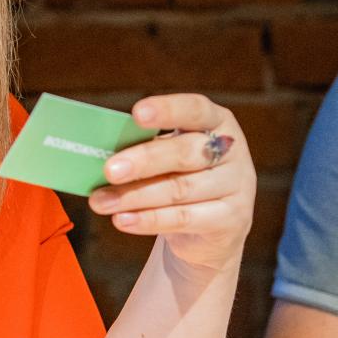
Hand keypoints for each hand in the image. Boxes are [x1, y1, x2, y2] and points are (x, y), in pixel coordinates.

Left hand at [90, 93, 255, 272]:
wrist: (211, 228)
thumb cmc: (181, 179)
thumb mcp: (168, 157)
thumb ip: (145, 148)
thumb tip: (100, 154)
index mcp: (217, 121)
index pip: (195, 109)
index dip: (168, 110)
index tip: (137, 113)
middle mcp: (232, 150)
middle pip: (186, 153)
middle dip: (143, 161)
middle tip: (109, 170)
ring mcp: (237, 186)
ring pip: (180, 189)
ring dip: (135, 196)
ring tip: (101, 202)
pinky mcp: (232, 219)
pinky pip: (184, 219)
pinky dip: (148, 220)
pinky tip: (122, 220)